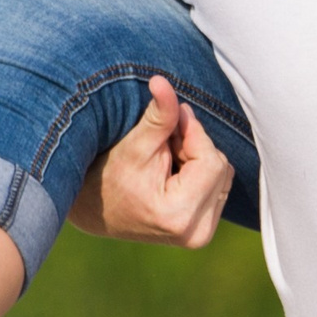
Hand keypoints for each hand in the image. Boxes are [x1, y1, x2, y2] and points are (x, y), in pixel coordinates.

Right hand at [68, 75, 232, 247]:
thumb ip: (158, 115)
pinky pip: (218, 187)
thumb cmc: (109, 177)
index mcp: (179, 214)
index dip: (194, 134)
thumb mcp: (134, 145)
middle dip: (195, 147)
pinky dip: (199, 173)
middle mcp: (197, 232)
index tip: (171, 123)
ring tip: (165, 160)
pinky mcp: (203, 232)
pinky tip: (173, 173)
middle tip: (163, 144)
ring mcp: (201, 235)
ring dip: (197, 159)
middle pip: (220, 167)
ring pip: (222, 175)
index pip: (211, 160)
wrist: (94, 212)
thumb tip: (163, 81)